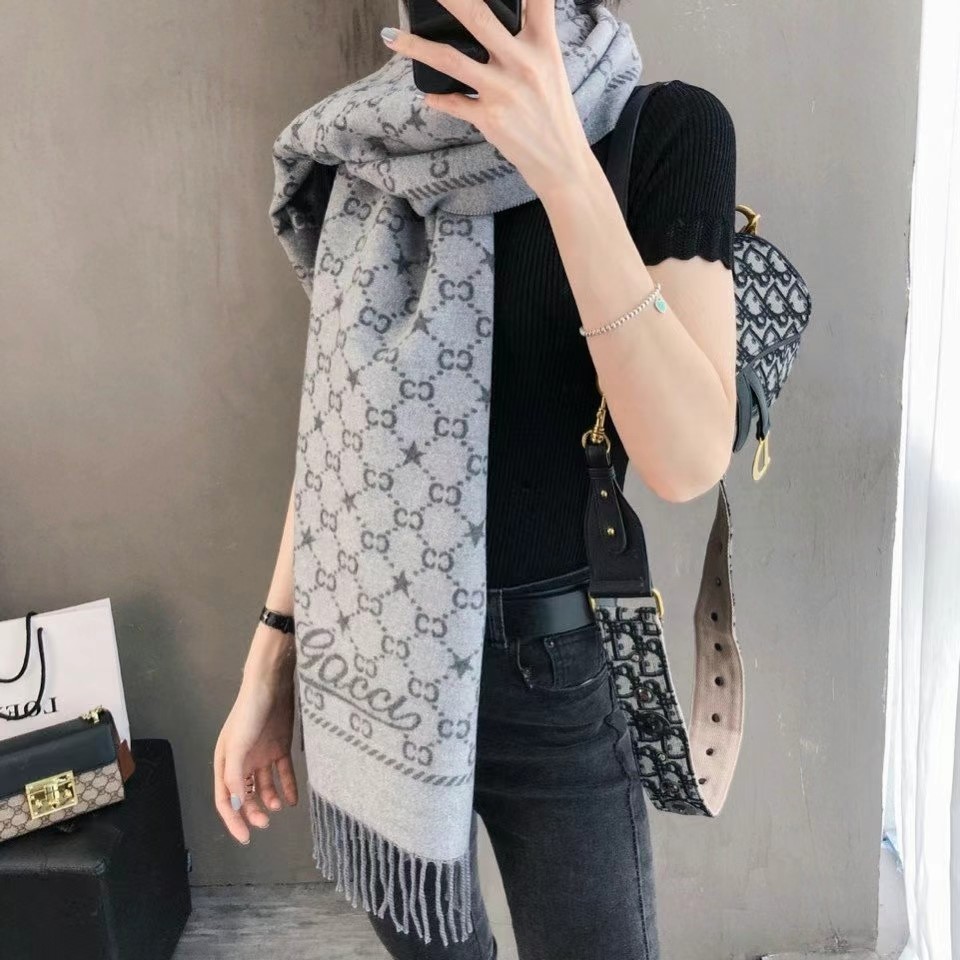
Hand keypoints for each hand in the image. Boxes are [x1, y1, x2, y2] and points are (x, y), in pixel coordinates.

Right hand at [213, 639, 298, 844]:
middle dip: (253, 811)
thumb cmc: (249, 713)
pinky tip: (293, 799)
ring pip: (264, 786)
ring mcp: (261, 754)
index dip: (233, 820)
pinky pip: (283, 773)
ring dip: (270, 800)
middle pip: (245, 795)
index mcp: (225, 762)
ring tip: (280, 807)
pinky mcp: (279, 747)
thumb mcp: (237, 745)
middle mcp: (242, 761)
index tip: (246, 837)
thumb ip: (235, 776)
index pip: (225, 799)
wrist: (271, 684)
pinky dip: (287, 787)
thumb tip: (235, 805)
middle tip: (266, 823)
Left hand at [382, 0, 594, 199]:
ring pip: (450, 59)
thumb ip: (527, 40)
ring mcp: (503, 91)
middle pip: (478, 15)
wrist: (561, 163)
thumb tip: (498, 22)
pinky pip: (453, 103)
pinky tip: (429, 96)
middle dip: (448, 0)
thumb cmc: (554, 115)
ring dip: (416, 47)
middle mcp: (523, 63)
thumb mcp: (550, 68)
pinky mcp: (489, 118)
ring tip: (391, 38)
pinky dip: (438, 99)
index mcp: (544, 46)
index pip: (536, 0)